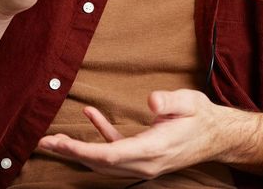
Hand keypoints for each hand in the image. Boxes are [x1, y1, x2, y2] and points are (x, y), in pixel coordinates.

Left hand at [38, 90, 246, 179]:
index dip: (82, 149)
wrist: (218, 135)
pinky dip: (100, 136)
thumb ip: (171, 101)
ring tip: (55, 139)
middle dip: (70, 152)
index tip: (60, 141)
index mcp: (153, 149)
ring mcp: (142, 163)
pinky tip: (91, 115)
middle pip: (99, 163)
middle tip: (44, 142)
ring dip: (78, 150)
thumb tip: (152, 100)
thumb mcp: (190, 103)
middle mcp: (144, 163)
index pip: (110, 154)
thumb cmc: (202, 117)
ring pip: (103, 161)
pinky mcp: (143, 156)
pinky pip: (116, 150)